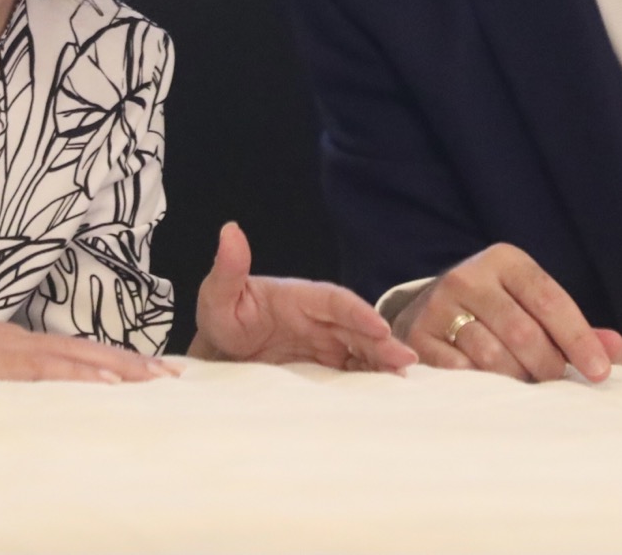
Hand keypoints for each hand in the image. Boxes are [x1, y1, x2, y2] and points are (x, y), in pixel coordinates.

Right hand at [0, 295, 175, 381]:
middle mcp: (4, 340)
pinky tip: (101, 384)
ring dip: (115, 369)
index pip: (66, 354)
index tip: (150, 374)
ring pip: (68, 358)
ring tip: (156, 381)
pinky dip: (72, 376)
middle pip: (80, 351)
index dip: (110, 363)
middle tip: (177, 376)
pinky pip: (34, 371)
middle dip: (130, 364)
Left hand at [187, 222, 417, 370]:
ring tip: (404, 378)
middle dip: (382, 342)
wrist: (219, 357)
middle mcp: (319, 320)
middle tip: (405, 360)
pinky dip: (371, 380)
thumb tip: (230, 230)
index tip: (380, 327)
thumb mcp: (216, 296)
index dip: (358, 312)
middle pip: (356, 328)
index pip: (335, 301)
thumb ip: (227, 268)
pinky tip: (387, 392)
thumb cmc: (220, 320)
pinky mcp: (324, 370)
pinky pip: (352, 374)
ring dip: (383, 362)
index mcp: (299, 297)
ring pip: (361, 351)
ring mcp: (324, 346)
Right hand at [396, 243, 620, 382]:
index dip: (578, 339)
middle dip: (549, 367)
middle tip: (558, 387)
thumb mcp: (530, 304)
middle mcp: (468, 276)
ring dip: (517, 381)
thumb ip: (572, 327)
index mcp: (504, 260)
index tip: (600, 372)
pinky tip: (493, 392)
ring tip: (525, 387)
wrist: (427, 309)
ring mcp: (439, 306)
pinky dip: (483, 387)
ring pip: (492, 357)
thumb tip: (615, 349)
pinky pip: (460, 373)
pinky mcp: (418, 337)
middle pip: (523, 332)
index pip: (550, 300)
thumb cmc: (496, 311)